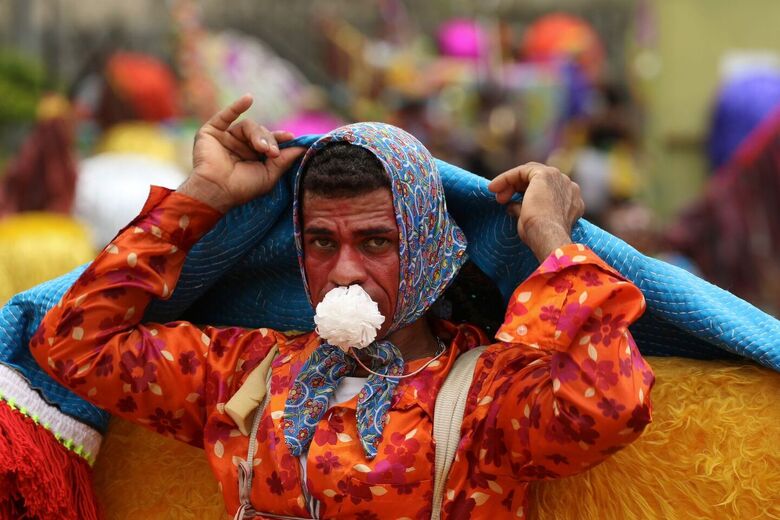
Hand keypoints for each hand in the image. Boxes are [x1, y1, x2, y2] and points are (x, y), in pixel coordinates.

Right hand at [178, 95, 304, 211]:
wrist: (216, 191)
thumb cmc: (242, 188)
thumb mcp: (269, 175)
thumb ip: (284, 160)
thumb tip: (303, 148)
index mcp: (253, 157)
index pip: (269, 142)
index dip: (280, 138)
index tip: (291, 137)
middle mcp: (240, 146)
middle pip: (261, 132)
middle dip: (269, 140)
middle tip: (272, 152)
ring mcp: (226, 138)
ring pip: (248, 126)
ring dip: (258, 134)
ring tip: (261, 148)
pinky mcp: (212, 132)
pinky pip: (225, 115)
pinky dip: (236, 106)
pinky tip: (248, 99)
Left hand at [488, 162, 583, 260]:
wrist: (547, 236)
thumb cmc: (541, 236)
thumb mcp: (531, 222)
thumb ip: (524, 210)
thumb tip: (511, 206)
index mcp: (571, 201)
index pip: (546, 191)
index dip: (524, 194)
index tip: (507, 203)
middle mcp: (569, 187)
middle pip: (538, 180)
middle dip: (517, 188)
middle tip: (500, 199)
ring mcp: (560, 179)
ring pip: (530, 174)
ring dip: (511, 183)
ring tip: (497, 195)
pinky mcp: (546, 174)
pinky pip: (523, 171)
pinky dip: (507, 177)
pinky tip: (494, 187)